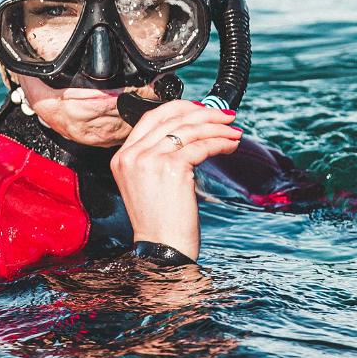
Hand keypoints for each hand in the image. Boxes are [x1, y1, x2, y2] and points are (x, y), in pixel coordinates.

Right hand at [110, 100, 240, 260]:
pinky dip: (220, 142)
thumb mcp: (148, 183)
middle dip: (204, 114)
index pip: (151, 118)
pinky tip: (230, 145)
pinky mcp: (171, 168)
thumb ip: (157, 156)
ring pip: (189, 130)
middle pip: (172, 118)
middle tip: (225, 116)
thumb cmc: (161, 221)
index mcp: (123, 156)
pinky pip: (201, 146)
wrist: (163, 249)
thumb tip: (190, 132)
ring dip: (217, 128)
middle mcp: (132, 155)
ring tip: (233, 132)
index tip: (201, 110)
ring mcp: (149, 160)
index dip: (180, 109)